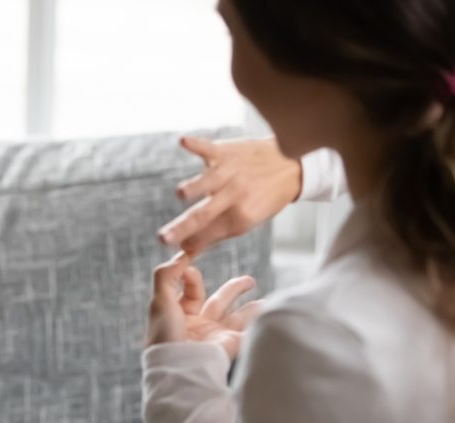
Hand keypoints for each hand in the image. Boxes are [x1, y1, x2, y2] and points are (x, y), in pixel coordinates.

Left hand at [147, 252, 260, 358]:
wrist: (178, 365)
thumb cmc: (165, 334)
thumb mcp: (159, 300)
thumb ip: (166, 274)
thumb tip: (182, 256)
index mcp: (178, 315)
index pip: (191, 291)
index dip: (192, 278)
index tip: (191, 268)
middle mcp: (198, 325)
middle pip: (220, 301)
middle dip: (234, 289)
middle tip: (250, 280)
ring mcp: (215, 335)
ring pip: (238, 316)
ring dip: (253, 308)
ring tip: (266, 301)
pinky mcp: (230, 344)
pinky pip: (249, 331)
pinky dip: (261, 322)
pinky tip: (273, 313)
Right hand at [158, 136, 301, 254]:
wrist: (291, 165)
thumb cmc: (264, 198)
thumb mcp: (247, 221)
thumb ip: (215, 234)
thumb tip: (186, 249)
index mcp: (241, 217)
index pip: (208, 232)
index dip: (189, 240)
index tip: (170, 247)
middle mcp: (235, 195)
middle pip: (204, 214)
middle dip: (183, 227)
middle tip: (163, 238)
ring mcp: (231, 171)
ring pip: (208, 181)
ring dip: (195, 187)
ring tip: (181, 194)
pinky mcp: (226, 151)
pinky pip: (209, 148)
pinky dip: (196, 145)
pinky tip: (183, 141)